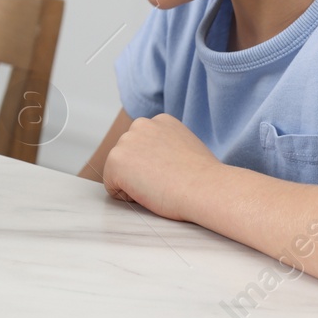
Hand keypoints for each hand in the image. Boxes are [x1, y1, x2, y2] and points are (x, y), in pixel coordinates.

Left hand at [101, 114, 221, 222]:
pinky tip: (148, 192)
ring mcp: (126, 141)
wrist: (205, 188)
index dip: (157, 166)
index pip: (144, 147)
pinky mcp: (116, 160)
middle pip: (129, 157)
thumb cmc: (203, 178)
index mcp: (160, 121)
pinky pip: (112, 187)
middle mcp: (141, 125)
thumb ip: (167, 146)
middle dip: (142, 172)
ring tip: (159, 185)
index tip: (174, 171)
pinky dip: (126, 195)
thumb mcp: (187, 148)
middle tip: (166, 180)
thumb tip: (157, 159)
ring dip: (134, 182)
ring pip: (119, 171)